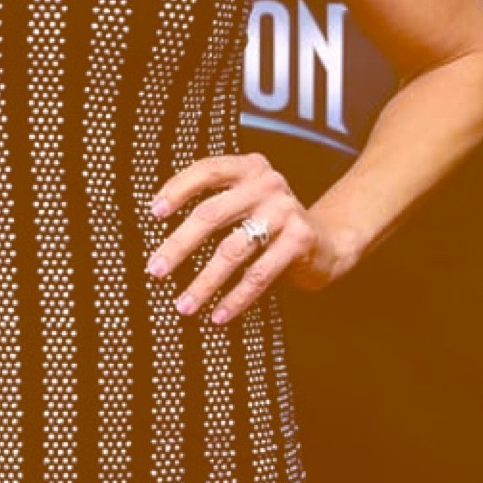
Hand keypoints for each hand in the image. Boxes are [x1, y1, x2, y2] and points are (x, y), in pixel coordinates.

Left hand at [146, 151, 337, 324]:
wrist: (328, 240)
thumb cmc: (273, 223)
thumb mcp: (247, 201)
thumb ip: (216, 204)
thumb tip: (162, 237)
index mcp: (249, 168)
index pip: (207, 170)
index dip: (177, 189)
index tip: (154, 213)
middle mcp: (267, 184)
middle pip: (211, 215)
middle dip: (178, 246)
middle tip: (156, 269)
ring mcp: (284, 211)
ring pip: (232, 250)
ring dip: (203, 282)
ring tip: (184, 304)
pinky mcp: (299, 240)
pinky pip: (259, 274)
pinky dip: (236, 298)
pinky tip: (218, 314)